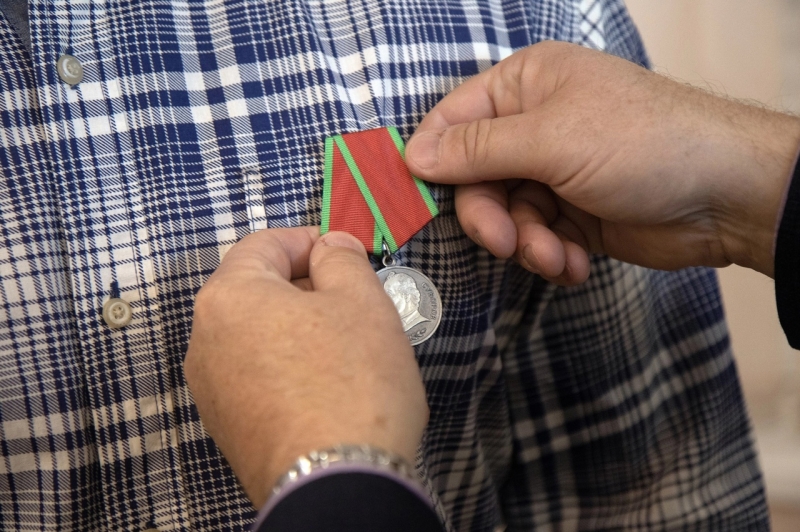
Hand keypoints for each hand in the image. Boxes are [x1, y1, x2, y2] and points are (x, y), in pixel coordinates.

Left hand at [184, 228, 428, 507]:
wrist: (337, 483)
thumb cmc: (353, 382)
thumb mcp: (362, 302)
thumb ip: (342, 259)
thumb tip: (331, 247)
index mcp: (229, 297)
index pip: (264, 244)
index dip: (308, 240)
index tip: (345, 254)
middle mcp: (204, 340)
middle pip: (255, 290)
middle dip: (304, 286)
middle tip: (353, 300)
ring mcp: (210, 389)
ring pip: (256, 335)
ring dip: (296, 327)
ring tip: (344, 345)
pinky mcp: (226, 427)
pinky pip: (255, 375)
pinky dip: (286, 365)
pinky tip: (325, 384)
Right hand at [406, 41, 799, 281]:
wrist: (725, 194)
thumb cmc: (641, 143)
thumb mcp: (550, 139)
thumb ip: (476, 150)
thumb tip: (412, 155)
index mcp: (526, 85)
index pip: (454, 119)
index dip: (435, 159)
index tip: (422, 197)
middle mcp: (534, 125)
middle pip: (477, 177)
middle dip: (492, 217)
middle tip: (506, 244)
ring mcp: (554, 171)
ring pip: (506, 215)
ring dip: (526, 243)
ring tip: (555, 258)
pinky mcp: (573, 214)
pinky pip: (536, 237)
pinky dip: (549, 255)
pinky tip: (573, 265)